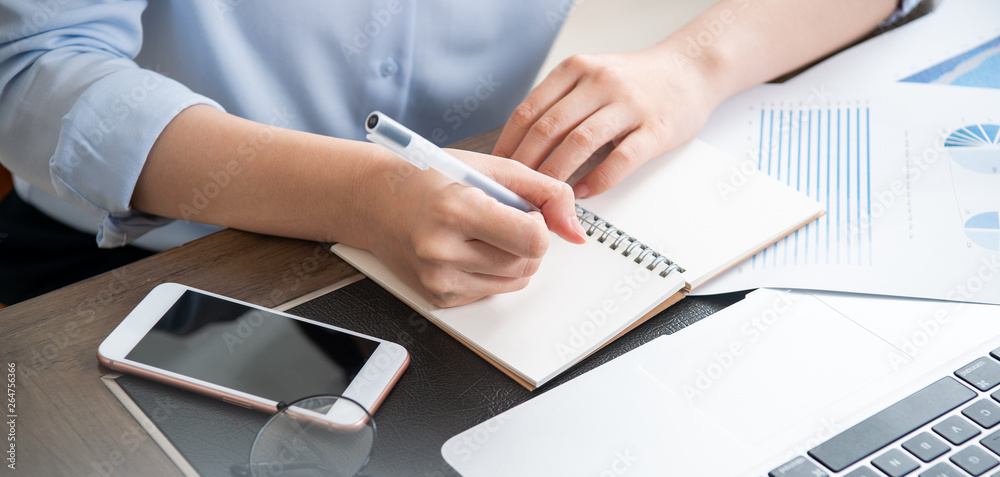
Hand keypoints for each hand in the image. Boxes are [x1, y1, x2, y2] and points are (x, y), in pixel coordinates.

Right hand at [357, 149, 586, 306]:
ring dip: (512, 258)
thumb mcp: (489, 168)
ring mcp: (439, 280)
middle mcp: (443, 251)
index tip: (523, 212)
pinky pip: (491, 291)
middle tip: (499, 218)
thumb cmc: (427, 179)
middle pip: (528, 264)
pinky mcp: (439, 298)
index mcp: (456, 210)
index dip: (539, 225)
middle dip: (527, 242)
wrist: (373, 202)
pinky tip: (466, 248)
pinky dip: (490, 271)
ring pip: (515, 282)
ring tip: (482, 232)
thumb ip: (544, 192)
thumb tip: (577, 230)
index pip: (533, 239)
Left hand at [492, 45, 722, 197]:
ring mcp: (629, 105)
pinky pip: (620, 160)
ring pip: (579, 144)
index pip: (529, 111)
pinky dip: (596, 181)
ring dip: (556, 176)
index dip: (508, 146)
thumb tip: (518, 147)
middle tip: (515, 193)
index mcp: (576, 70)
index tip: (497, 171)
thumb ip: (558, 103)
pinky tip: (583, 194)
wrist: (691, 71)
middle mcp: (599, 82)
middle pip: (549, 129)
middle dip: (526, 166)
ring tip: (544, 198)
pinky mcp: (655, 129)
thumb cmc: (636, 82)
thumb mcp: (590, 77)